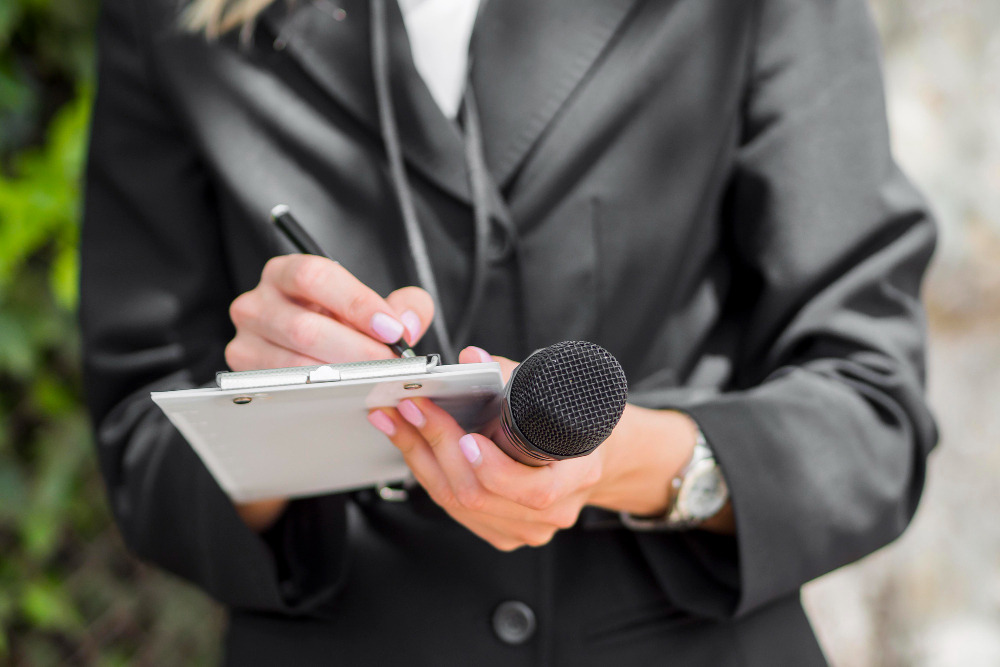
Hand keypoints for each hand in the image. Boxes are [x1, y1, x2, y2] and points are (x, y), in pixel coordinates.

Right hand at [227, 254, 433, 531]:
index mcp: (286, 273)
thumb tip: (406, 323)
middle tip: (390, 365)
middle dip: (356, 351)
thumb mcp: (377, 304)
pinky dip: (320, 394)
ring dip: (341, 378)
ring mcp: (246, 341)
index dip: (356, 304)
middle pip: (304, 329)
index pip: (314, 277)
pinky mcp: (245, 375)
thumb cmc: (343, 322)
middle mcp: (258, 303)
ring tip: (375, 381)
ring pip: (293, 365)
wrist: (320, 343)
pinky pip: (283, 389)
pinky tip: (348, 394)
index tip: (391, 329)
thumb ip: (405, 305)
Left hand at [368, 346, 729, 547]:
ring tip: (395, 421)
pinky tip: (410, 445)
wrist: (594, 458)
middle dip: (435, 447)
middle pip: (479, 494)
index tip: (467, 438)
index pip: (533, 489)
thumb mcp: (558, 392)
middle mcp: (552, 513)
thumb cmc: (577, 422)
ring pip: (458, 504)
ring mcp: (525, 529)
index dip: (495, 468)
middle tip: (408, 409)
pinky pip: (454, 510)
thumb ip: (511, 375)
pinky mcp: (502, 533)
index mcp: (577, 477)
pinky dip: (427, 473)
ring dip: (420, 458)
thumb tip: (473, 358)